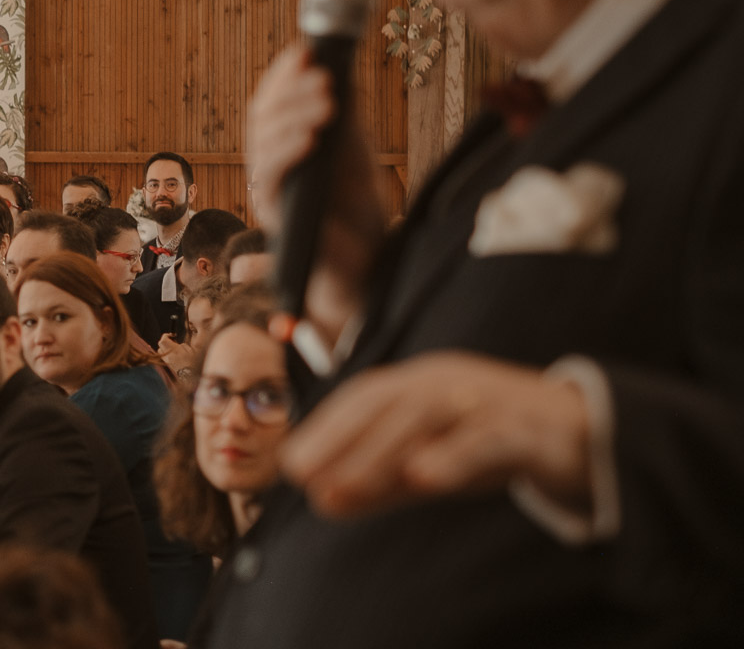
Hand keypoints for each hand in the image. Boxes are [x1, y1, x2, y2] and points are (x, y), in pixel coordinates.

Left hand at [157, 335, 197, 375]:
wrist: (190, 376)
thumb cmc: (193, 363)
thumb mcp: (191, 351)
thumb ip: (183, 346)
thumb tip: (178, 345)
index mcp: (174, 350)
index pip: (163, 340)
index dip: (166, 335)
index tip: (173, 335)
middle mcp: (168, 355)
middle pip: (160, 344)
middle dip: (165, 340)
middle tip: (173, 341)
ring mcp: (167, 361)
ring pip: (160, 350)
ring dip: (165, 347)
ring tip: (173, 348)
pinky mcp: (167, 365)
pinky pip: (163, 356)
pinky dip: (166, 353)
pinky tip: (174, 355)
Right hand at [244, 45, 386, 339]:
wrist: (367, 263)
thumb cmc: (357, 207)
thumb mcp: (354, 151)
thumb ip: (344, 116)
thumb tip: (344, 69)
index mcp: (281, 144)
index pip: (271, 101)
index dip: (283, 75)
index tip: (306, 51)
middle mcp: (266, 164)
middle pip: (263, 117)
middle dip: (291, 90)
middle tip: (323, 75)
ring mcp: (267, 190)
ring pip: (264, 143)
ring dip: (295, 116)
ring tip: (329, 100)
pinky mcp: (275, 215)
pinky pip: (271, 178)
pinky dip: (290, 153)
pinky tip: (313, 138)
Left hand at [282, 352, 591, 519]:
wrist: (591, 435)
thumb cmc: (495, 443)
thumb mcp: (432, 463)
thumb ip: (381, 481)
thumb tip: (321, 501)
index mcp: (422, 383)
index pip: (363, 398)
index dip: (325, 429)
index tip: (290, 467)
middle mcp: (450, 382)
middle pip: (387, 403)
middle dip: (340, 438)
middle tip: (302, 474)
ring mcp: (490, 399)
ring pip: (428, 416)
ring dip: (382, 449)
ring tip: (347, 483)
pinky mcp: (530, 428)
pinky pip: (488, 437)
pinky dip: (453, 453)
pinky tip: (423, 477)